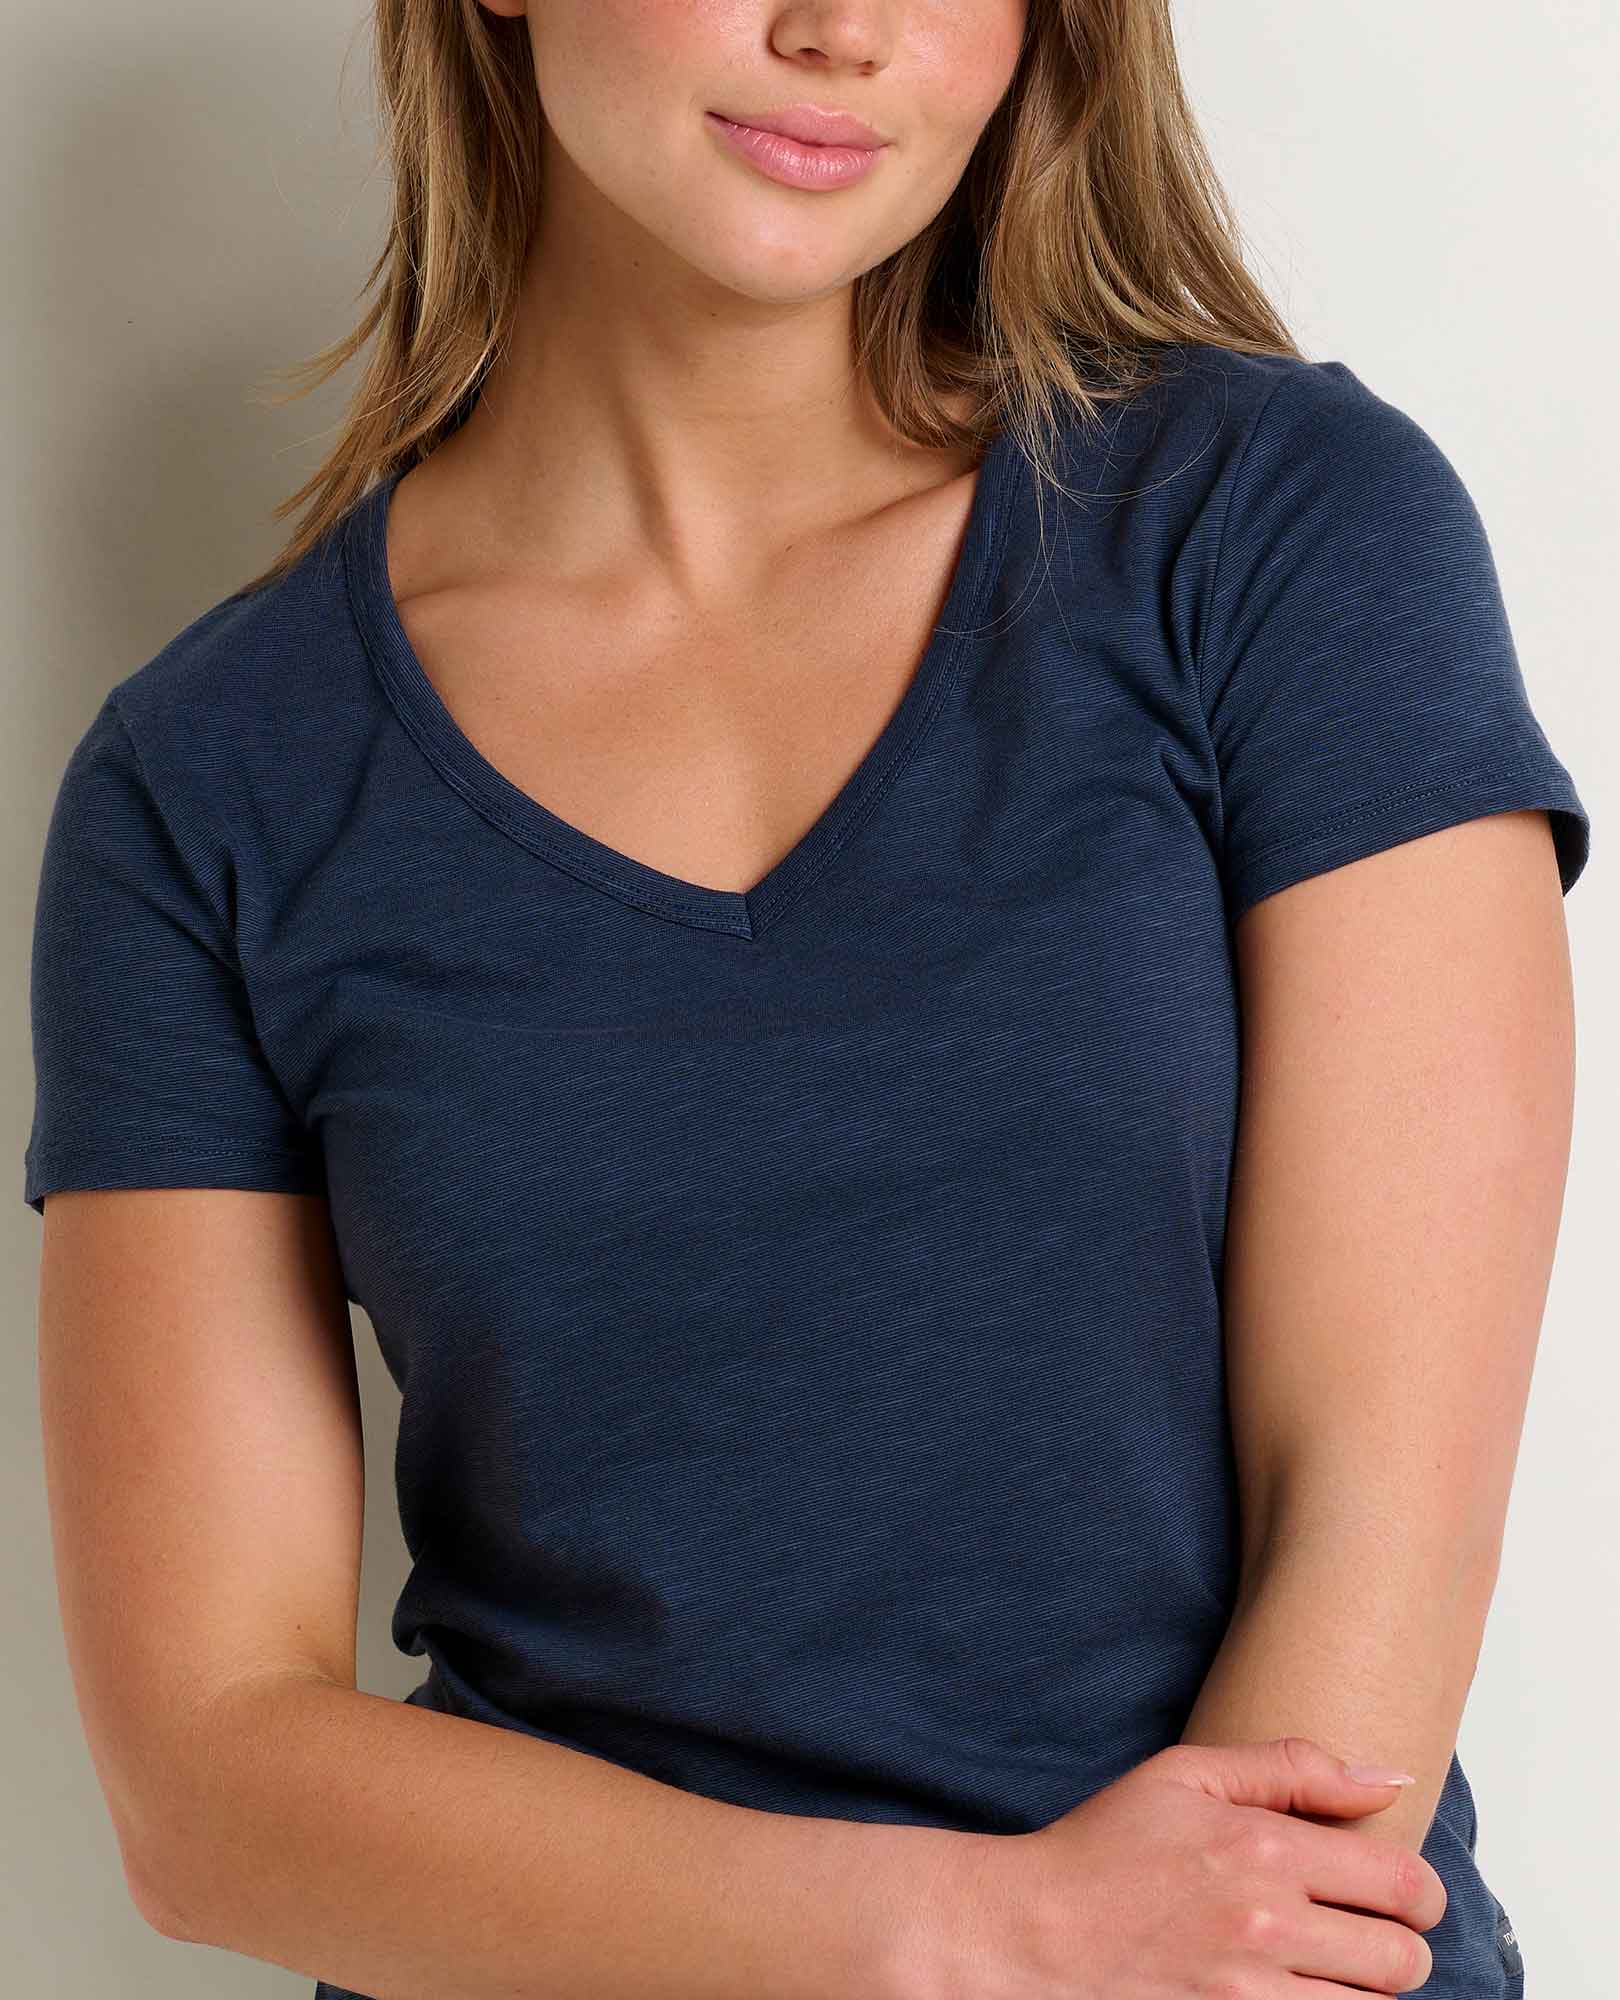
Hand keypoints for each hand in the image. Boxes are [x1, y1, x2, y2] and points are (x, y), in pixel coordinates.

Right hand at [911, 1736, 1446, 1996]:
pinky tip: (1300, 1993)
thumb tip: (1391, 1778)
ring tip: (1328, 1967)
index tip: (1400, 1893)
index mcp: (1263, 1848)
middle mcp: (1267, 1924)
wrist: (1036, 1931)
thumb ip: (1292, 1767)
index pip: (1403, 1882)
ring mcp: (1251, 1996)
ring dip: (1363, 1991)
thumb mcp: (1187, 1777)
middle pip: (1403, 1959)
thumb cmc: (1107, 1848)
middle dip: (1401, 1947)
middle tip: (1370, 1934)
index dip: (1419, 1892)